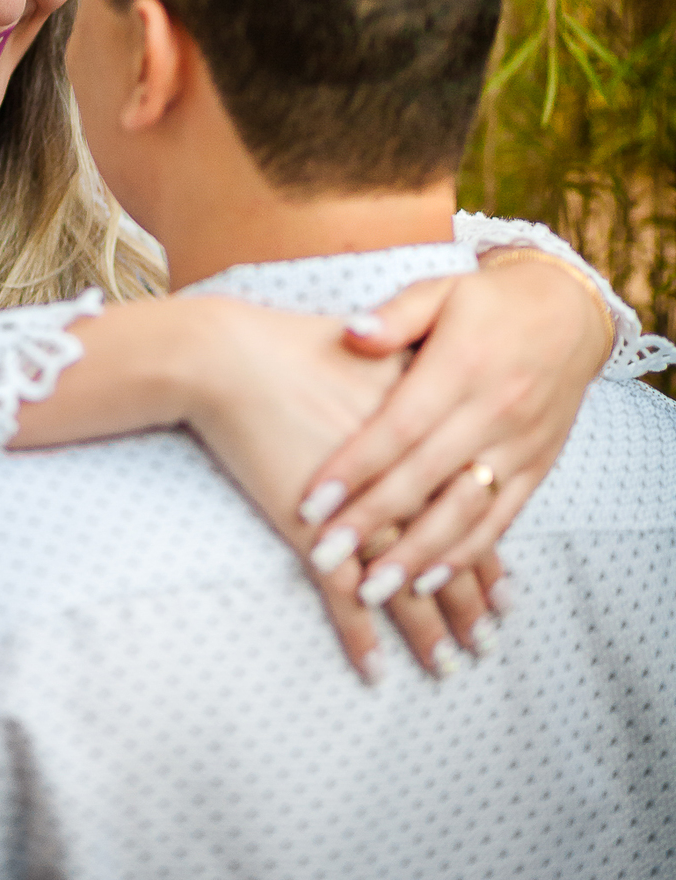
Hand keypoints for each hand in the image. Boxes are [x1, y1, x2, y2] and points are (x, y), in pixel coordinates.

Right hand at [181, 298, 503, 682]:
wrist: (228, 359)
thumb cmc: (295, 345)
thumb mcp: (378, 346)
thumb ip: (422, 376)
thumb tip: (451, 391)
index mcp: (425, 437)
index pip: (470, 510)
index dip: (489, 556)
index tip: (507, 595)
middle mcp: (401, 482)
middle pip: (447, 554)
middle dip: (469, 604)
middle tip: (487, 642)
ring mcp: (356, 512)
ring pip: (404, 584)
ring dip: (426, 630)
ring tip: (446, 664)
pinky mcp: (311, 532)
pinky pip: (341, 597)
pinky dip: (359, 636)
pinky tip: (374, 670)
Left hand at [296, 256, 608, 604]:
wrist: (568, 312)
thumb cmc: (487, 303)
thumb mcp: (440, 291)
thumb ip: (396, 317)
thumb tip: (351, 334)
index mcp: (460, 366)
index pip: (398, 428)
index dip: (354, 468)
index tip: (311, 504)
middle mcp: (492, 411)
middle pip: (424, 479)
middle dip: (372, 524)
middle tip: (325, 558)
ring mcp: (518, 444)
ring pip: (464, 511)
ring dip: (417, 556)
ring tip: (372, 588)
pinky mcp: (537, 466)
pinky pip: (502, 519)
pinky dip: (466, 555)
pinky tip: (430, 580)